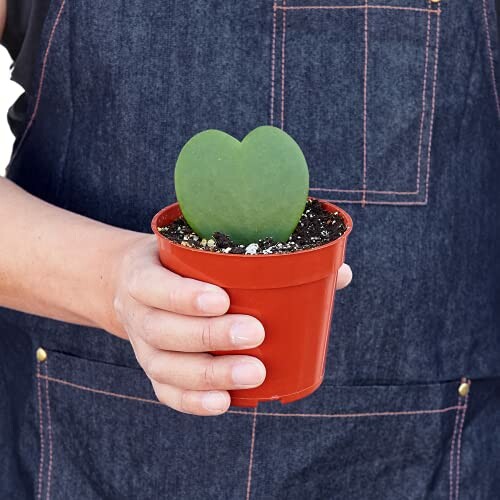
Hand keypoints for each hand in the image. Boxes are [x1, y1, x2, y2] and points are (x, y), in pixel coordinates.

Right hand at [110, 234, 351, 416]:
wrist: (136, 284)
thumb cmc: (181, 264)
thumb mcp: (200, 249)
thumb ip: (257, 255)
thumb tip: (338, 272)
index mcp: (142, 275)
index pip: (155, 286)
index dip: (184, 297)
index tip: (223, 299)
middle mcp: (137, 313)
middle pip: (164, 331)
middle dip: (209, 336)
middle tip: (255, 334)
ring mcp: (142, 346)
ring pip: (168, 367)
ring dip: (209, 374)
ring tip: (254, 374)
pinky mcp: (153, 370)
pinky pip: (167, 392)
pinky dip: (193, 401)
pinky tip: (224, 403)